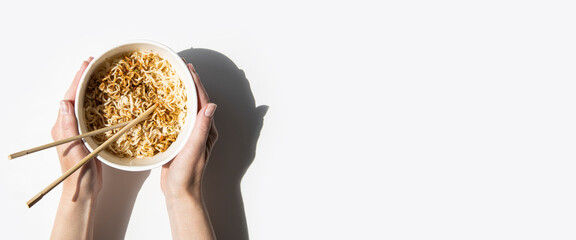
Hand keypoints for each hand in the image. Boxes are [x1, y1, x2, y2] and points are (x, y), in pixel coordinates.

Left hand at [50, 57, 101, 199]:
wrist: (83, 190)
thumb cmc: (78, 172)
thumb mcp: (73, 148)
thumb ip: (68, 126)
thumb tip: (64, 102)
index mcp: (63, 126)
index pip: (70, 96)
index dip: (78, 79)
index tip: (87, 64)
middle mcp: (69, 125)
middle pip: (76, 96)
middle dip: (83, 79)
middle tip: (93, 63)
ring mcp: (79, 131)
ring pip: (84, 103)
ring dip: (90, 88)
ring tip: (99, 74)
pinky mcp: (89, 136)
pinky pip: (92, 114)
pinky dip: (98, 102)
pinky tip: (106, 98)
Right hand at [161, 63, 217, 198]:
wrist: (180, 193)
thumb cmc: (188, 174)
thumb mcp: (195, 148)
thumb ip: (202, 128)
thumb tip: (211, 105)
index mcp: (207, 130)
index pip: (203, 101)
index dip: (196, 83)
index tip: (189, 68)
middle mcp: (200, 130)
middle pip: (195, 101)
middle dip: (190, 83)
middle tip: (181, 67)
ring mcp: (190, 135)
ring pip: (186, 108)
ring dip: (181, 93)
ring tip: (172, 79)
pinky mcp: (179, 141)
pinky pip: (176, 119)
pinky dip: (171, 108)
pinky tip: (162, 104)